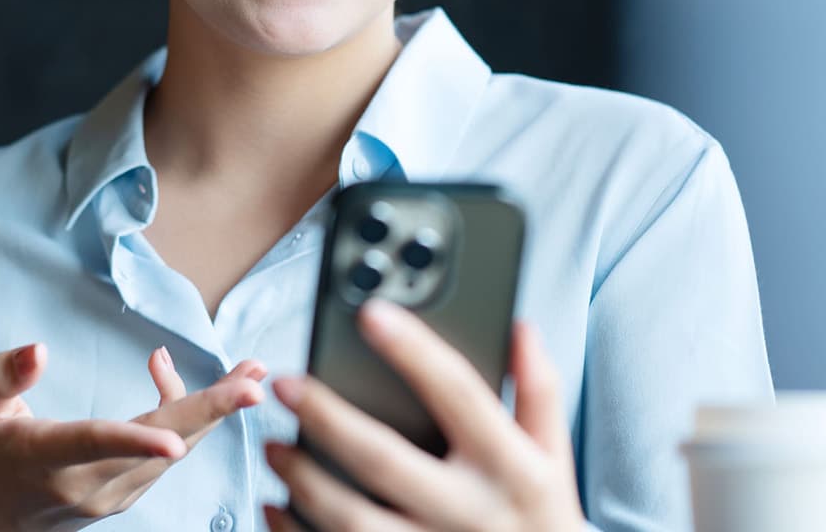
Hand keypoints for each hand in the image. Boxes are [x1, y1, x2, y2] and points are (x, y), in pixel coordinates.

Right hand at [0, 341, 267, 531]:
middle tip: (254, 382)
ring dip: (212, 412)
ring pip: (171, 452)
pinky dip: (185, 421)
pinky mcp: (122, 496)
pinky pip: (163, 457)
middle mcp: (85, 484)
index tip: (177, 440)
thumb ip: (4, 375)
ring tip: (249, 372)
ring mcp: (108, 496)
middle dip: (211, 412)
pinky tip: (184, 385)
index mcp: (46, 457)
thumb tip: (38, 350)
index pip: (96, 445)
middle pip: (158, 447)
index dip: (137, 440)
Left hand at [262, 299, 584, 531]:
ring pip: (352, 519)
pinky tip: (277, 507)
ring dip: (303, 481)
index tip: (371, 313)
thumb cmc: (543, 521)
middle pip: (385, 459)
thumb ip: (538, 394)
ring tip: (271, 449)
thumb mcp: (554, 460)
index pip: (458, 394)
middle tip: (285, 386)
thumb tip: (520, 328)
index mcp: (510, 467)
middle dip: (327, 419)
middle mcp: (470, 511)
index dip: (414, 350)